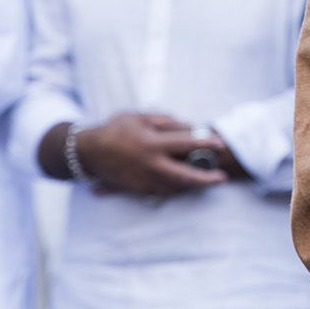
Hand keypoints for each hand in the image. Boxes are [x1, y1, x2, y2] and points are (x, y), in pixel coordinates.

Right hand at [77, 113, 227, 197]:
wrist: (87, 151)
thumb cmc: (116, 129)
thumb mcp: (141, 117)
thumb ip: (167, 122)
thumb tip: (189, 128)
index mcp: (152, 144)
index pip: (185, 145)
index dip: (206, 144)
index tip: (221, 144)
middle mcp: (150, 165)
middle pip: (184, 177)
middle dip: (206, 179)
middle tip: (222, 178)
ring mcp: (143, 180)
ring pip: (175, 188)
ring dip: (193, 185)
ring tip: (208, 179)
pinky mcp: (137, 189)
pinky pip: (162, 191)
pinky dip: (176, 188)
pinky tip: (186, 184)